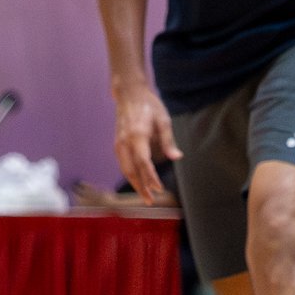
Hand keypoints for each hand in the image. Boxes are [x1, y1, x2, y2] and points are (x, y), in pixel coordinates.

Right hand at [113, 82, 180, 201]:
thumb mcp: (163, 120)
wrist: (129, 94)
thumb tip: (177, 158)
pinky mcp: (117, 143)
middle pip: (131, 170)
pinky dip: (130, 174)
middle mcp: (125, 142)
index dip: (151, 177)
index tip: (159, 188)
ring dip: (135, 183)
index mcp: (137, 135)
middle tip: (151, 200)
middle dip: (141, 187)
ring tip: (145, 195)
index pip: (144, 162)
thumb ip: (168, 141)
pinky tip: (139, 181)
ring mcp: (119, 143)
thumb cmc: (149, 106)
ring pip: (125, 169)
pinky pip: (123, 163)